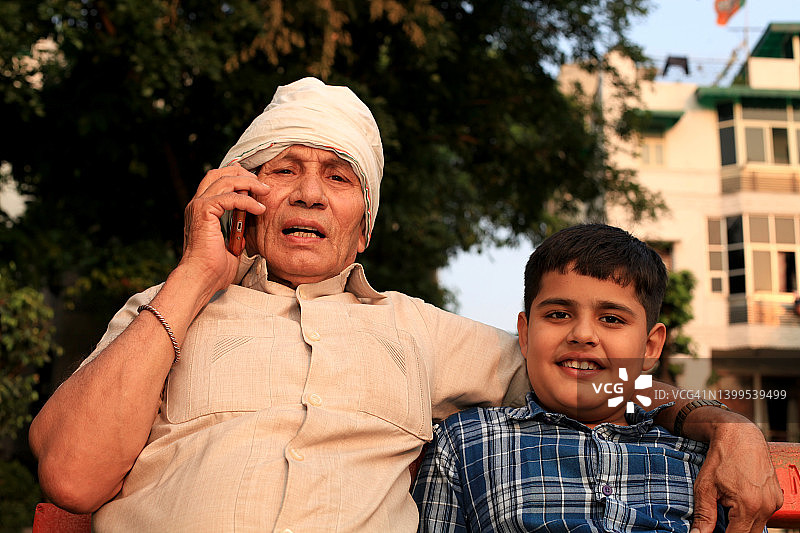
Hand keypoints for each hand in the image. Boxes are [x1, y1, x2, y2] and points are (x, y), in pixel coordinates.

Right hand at [180, 163, 268, 291]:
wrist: (201, 278)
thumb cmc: (214, 268)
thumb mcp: (231, 245)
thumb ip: (236, 231)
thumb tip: (247, 226)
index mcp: (202, 210)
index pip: (217, 180)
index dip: (236, 175)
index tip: (256, 181)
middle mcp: (197, 204)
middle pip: (219, 173)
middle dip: (243, 174)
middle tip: (262, 185)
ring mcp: (198, 206)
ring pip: (225, 180)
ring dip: (248, 183)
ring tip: (265, 191)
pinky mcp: (203, 211)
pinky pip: (229, 197)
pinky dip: (247, 200)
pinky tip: (259, 209)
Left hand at [691, 418, 782, 532]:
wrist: (740, 435)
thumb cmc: (721, 458)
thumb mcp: (705, 487)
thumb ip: (704, 515)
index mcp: (749, 506)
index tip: (712, 532)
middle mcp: (766, 507)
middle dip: (733, 531)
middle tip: (719, 522)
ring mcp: (774, 502)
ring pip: (757, 526)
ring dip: (742, 524)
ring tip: (726, 508)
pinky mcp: (777, 498)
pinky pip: (764, 515)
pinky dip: (751, 514)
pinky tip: (738, 502)